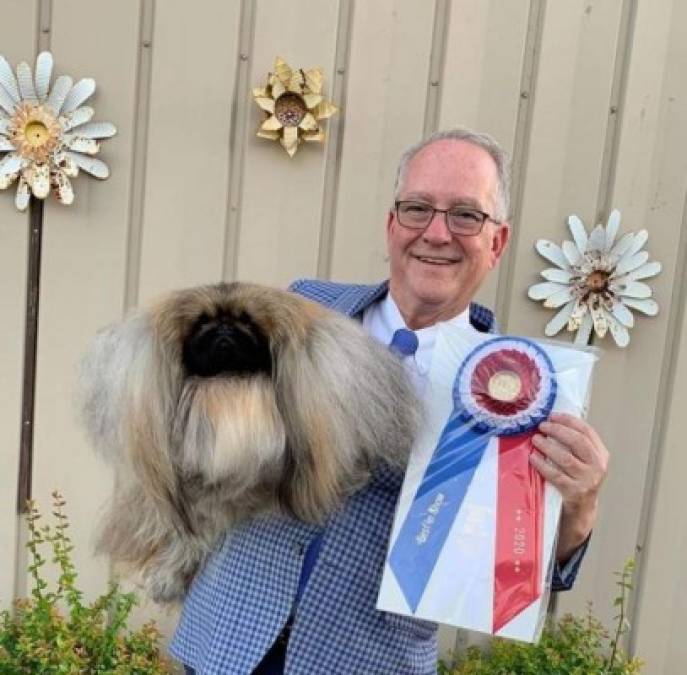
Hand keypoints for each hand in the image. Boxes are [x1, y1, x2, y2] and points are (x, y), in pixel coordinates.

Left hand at [530, 412, 608, 562]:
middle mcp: (597, 467)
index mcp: (601, 455)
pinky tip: (533, 458)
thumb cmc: (578, 480)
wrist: (582, 510)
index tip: (552, 416)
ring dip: (548, 446)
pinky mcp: (574, 492)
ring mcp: (587, 480)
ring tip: (535, 440)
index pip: (587, 431)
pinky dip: (542, 465)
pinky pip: (555, 475)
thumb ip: (575, 444)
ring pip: (566, 458)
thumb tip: (552, 422)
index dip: (568, 421)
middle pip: (578, 442)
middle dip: (557, 431)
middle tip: (541, 426)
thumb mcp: (584, 461)